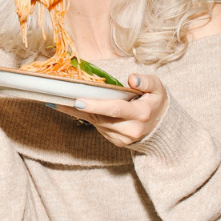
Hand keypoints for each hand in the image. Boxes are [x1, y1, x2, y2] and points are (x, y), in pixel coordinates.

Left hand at [52, 73, 168, 146]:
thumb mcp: (158, 88)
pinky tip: (74, 107)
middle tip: (60, 100)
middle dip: (80, 108)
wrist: (161, 127)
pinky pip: (98, 127)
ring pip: (97, 123)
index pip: (116, 109)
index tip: (78, 101)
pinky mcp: (116, 141)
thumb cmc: (156, 102)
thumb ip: (146, 82)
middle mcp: (131, 129)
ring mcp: (123, 138)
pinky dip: (87, 116)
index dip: (97, 105)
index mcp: (141, 114)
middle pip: (101, 117)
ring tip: (60, 100)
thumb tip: (132, 79)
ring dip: (79, 112)